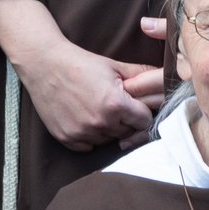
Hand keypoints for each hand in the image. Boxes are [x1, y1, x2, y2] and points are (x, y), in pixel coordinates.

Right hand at [24, 41, 165, 149]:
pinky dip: (90, 137)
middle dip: (126, 121)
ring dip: (108, 129)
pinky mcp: (67, 138)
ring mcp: (82, 132)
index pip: (144, 121)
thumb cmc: (80, 63)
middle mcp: (100, 122)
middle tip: (115, 105)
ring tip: (98, 109)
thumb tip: (164, 75)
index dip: (142, 112)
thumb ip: (141, 74)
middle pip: (128, 132)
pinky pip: (88, 147)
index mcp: (115, 104)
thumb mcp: (114, 66)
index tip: (134, 105)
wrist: (44, 64)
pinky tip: (85, 118)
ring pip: (108, 140)